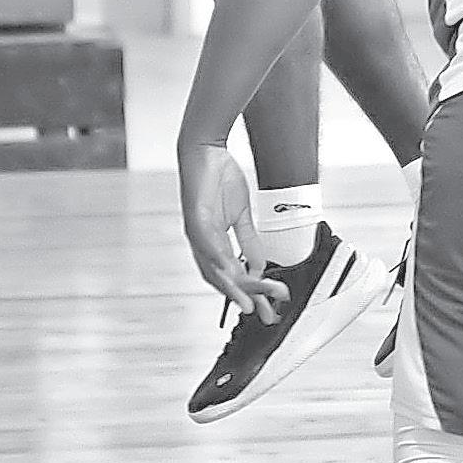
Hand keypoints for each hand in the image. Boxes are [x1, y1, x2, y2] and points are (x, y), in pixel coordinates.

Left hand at [177, 141, 289, 322]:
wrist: (205, 150)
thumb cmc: (219, 179)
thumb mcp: (241, 214)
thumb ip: (249, 240)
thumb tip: (261, 266)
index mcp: (215, 244)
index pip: (234, 276)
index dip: (251, 293)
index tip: (268, 308)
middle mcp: (203, 244)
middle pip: (224, 279)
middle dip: (244, 297)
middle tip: (263, 312)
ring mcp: (197, 232)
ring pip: (213, 268)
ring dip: (231, 286)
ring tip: (246, 302)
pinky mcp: (194, 217)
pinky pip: (206, 242)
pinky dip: (217, 258)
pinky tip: (229, 268)